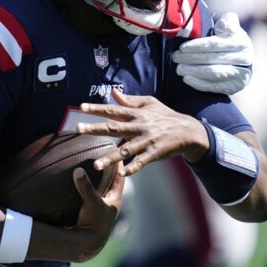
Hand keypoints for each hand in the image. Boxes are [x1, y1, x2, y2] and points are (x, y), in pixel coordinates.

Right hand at [69, 163, 124, 261]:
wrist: (87, 244)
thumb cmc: (94, 223)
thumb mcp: (91, 203)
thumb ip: (85, 187)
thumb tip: (78, 170)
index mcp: (115, 199)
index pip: (120, 177)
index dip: (119, 164)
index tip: (117, 151)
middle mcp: (110, 202)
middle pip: (113, 181)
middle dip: (110, 169)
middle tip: (106, 155)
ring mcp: (101, 208)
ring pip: (102, 189)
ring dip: (99, 179)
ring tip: (94, 166)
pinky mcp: (91, 213)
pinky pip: (92, 196)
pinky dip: (89, 188)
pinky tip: (80, 184)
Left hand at [76, 90, 208, 175]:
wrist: (188, 131)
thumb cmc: (165, 116)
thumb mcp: (149, 103)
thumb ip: (130, 100)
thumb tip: (113, 92)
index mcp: (136, 114)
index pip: (113, 109)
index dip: (97, 108)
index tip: (81, 107)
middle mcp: (139, 126)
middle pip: (114, 127)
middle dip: (95, 128)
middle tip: (78, 128)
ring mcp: (146, 141)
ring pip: (125, 150)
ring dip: (110, 158)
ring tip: (95, 166)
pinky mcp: (154, 154)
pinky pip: (141, 162)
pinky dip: (132, 168)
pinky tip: (121, 174)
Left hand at [172, 12, 252, 94]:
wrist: (240, 61)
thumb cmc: (227, 40)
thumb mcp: (228, 27)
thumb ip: (227, 21)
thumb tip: (223, 23)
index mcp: (241, 41)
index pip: (215, 44)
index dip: (198, 46)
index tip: (182, 47)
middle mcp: (244, 59)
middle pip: (213, 59)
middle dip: (191, 58)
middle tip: (175, 57)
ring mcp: (241, 75)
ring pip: (213, 73)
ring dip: (193, 71)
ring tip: (178, 69)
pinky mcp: (234, 87)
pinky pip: (214, 86)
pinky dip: (199, 83)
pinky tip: (187, 79)